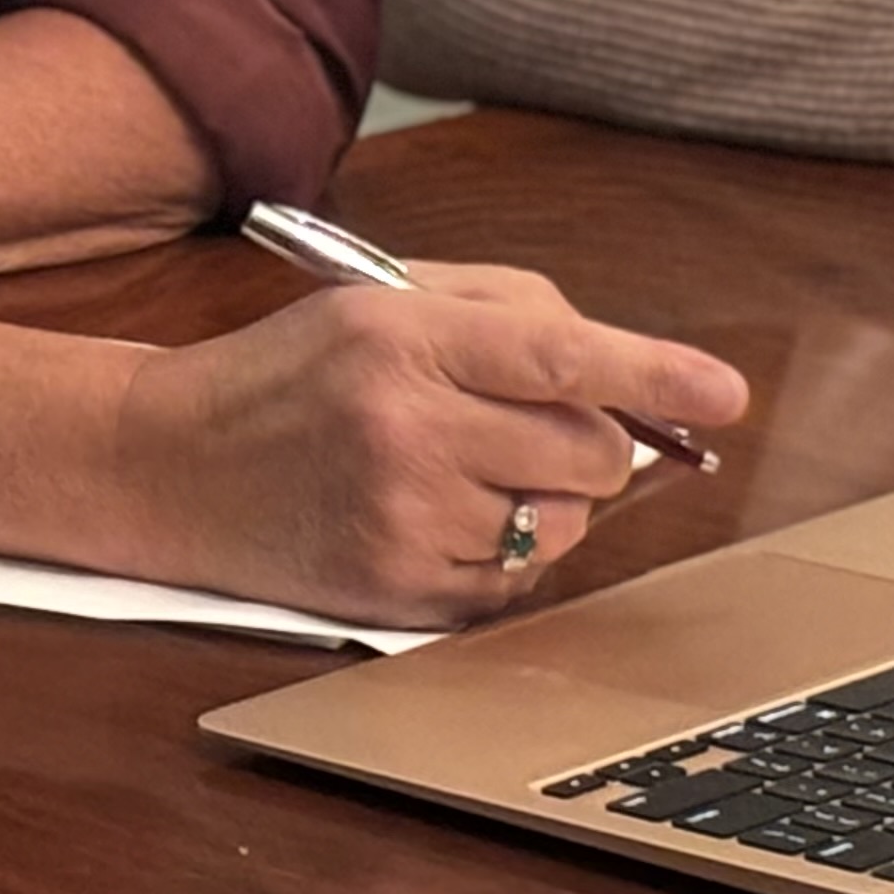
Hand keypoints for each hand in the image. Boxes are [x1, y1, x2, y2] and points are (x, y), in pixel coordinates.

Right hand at [106, 264, 748, 627]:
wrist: (167, 463)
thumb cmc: (288, 374)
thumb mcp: (378, 302)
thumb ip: (506, 315)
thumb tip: (622, 376)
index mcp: (399, 338)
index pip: (558, 357)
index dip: (654, 375)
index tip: (727, 393)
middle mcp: (404, 429)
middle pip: (586, 453)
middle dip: (592, 444)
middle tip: (530, 429)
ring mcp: (402, 519)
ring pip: (563, 525)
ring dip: (542, 501)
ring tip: (456, 473)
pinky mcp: (398, 591)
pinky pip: (518, 582)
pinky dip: (502, 552)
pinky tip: (432, 518)